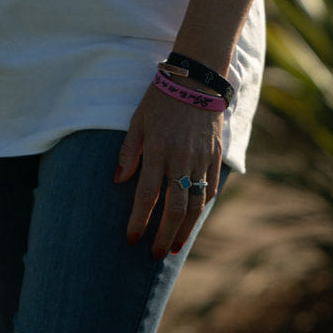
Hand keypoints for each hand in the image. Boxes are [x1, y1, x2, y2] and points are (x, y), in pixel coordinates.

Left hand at [114, 82, 223, 259]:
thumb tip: (117, 180)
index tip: (132, 239)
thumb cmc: (161, 97)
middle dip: (163, 235)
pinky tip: (193, 218)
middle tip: (155, 254)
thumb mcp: (138, 120)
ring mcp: (201, 159)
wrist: (197, 78)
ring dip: (185, 230)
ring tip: (174, 246)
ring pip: (195, 205)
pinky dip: (201, 207)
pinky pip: (210, 189)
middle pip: (174, 209)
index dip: (139, 222)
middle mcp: (181, 159)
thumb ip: (129, 152)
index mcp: (157, 151)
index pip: (146, 196)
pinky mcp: (215, 156)